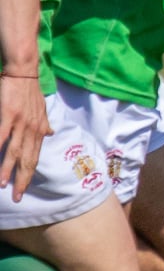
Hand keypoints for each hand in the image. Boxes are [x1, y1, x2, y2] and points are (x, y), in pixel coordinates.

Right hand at [0, 75, 49, 201]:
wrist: (24, 74)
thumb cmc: (30, 92)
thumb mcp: (42, 110)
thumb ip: (45, 124)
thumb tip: (51, 132)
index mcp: (39, 131)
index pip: (34, 158)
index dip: (29, 175)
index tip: (22, 190)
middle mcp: (32, 130)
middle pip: (27, 160)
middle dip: (21, 179)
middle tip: (16, 196)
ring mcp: (20, 123)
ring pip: (14, 151)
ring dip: (7, 169)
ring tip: (2, 184)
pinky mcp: (8, 115)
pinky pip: (1, 135)